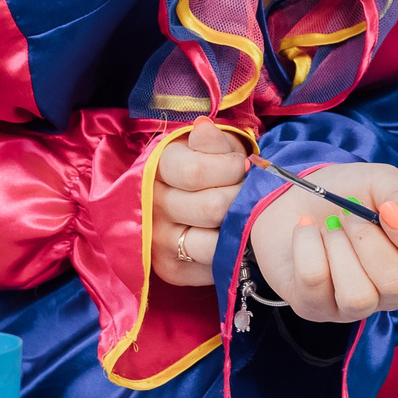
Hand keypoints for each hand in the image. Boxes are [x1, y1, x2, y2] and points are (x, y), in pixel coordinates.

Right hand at [149, 119, 249, 287]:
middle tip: (246, 193)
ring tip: (240, 215)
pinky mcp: (171, 270)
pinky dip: (229, 252)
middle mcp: (151, 207)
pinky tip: (228, 236)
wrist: (180, 201)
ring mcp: (158, 242)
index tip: (240, 165)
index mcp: (157, 169)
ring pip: (214, 242)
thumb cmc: (203, 168)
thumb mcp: (207, 147)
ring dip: (237, 228)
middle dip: (240, 198)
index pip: (196, 171)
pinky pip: (214, 265)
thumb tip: (204, 128)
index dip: (231, 168)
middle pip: (212, 208)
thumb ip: (211, 141)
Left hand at [247, 162, 397, 322]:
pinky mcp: (314, 307)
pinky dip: (306, 245)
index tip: (388, 209)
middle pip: (397, 285)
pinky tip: (305, 230)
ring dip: (338, 247)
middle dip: (368, 239)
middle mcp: (388, 293)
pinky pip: (315, 282)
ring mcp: (351, 306)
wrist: (292, 197)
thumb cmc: (343, 193)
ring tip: (329, 227)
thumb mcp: (377, 181)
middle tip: (348, 213)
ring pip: (357, 295)